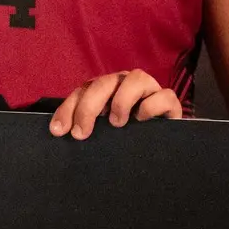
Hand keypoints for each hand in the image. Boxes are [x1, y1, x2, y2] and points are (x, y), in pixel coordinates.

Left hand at [49, 70, 182, 139]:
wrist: (162, 150)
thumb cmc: (128, 140)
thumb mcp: (102, 135)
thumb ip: (86, 128)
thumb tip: (60, 131)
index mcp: (106, 91)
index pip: (83, 91)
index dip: (68, 108)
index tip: (59, 130)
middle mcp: (126, 86)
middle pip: (104, 83)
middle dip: (89, 107)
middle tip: (81, 133)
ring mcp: (150, 91)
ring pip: (136, 78)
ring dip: (121, 100)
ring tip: (116, 123)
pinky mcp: (170, 103)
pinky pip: (164, 95)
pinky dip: (151, 106)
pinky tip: (142, 120)